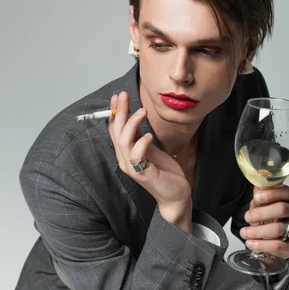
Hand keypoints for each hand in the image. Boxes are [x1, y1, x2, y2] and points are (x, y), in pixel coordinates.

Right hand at [108, 91, 191, 207]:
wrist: (175, 194)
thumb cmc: (163, 172)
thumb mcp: (150, 149)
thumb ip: (139, 137)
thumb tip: (134, 117)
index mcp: (125, 154)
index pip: (114, 130)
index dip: (114, 112)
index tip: (118, 96)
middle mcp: (125, 160)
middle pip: (117, 132)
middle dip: (120, 112)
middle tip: (125, 95)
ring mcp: (133, 168)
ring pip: (124, 142)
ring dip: (132, 124)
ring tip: (142, 111)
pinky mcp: (145, 174)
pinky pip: (137, 156)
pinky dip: (141, 143)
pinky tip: (149, 135)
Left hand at [239, 185, 288, 258]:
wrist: (276, 238)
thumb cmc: (269, 217)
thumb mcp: (262, 204)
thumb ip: (259, 196)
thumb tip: (256, 187)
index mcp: (288, 198)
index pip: (284, 191)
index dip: (270, 194)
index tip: (256, 197)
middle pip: (282, 209)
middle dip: (261, 213)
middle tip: (248, 217)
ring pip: (279, 228)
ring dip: (257, 231)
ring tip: (245, 233)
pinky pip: (279, 245)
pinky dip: (262, 245)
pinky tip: (251, 243)